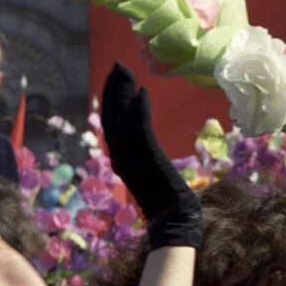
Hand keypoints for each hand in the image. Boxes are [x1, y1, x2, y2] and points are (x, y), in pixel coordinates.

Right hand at [100, 63, 200, 249]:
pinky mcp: (146, 158)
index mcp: (119, 158)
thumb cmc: (168, 203)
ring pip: (122, 119)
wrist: (174, 220)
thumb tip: (143, 145)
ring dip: (123, 93)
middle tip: (117, 65)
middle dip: (113, 89)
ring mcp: (130, 157)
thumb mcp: (151, 176)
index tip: (115, 78)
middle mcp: (119, 155)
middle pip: (111, 116)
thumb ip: (144, 158)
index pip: (111, 123)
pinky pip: (140, 129)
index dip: (112, 100)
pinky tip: (142, 92)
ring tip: (126, 71)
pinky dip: (139, 110)